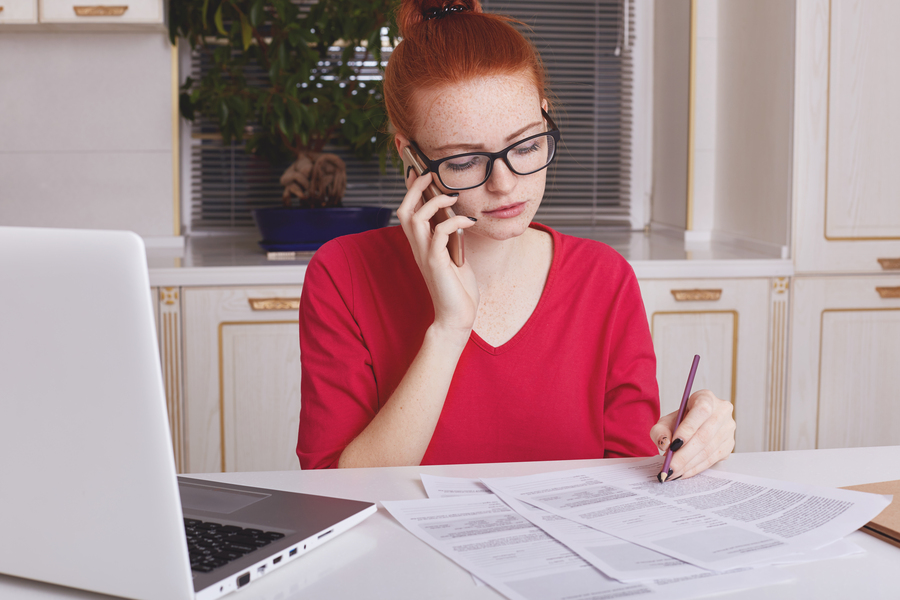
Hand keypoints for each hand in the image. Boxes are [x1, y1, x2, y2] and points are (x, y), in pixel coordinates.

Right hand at [396, 170, 479, 338]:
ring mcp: (425, 254)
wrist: (457, 316)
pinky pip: (439, 233)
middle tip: (429, 173)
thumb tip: (457, 214)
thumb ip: (452, 236)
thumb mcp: (455, 255)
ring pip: (415, 218)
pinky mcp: (435, 263)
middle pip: (404, 210)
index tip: (419, 171)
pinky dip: (453, 221)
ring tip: (451, 196)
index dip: (410, 190)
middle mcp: (418, 247)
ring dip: (433, 202)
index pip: (408, 211)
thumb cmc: (458, 288)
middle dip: (414, 188)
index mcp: (421, 245)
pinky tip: (468, 220)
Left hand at [649, 389, 734, 479]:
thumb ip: (660, 430)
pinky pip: (712, 459)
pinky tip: (683, 473)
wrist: (695, 424)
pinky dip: (696, 468)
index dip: (688, 428)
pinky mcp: (729, 445)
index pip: (701, 411)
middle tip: (669, 468)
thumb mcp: (666, 421)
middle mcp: (722, 411)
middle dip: (684, 455)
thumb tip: (665, 444)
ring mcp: (729, 429)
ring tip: (672, 473)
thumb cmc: (680, 421)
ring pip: (708, 450)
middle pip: (704, 435)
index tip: (673, 445)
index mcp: (706, 397)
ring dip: (689, 465)